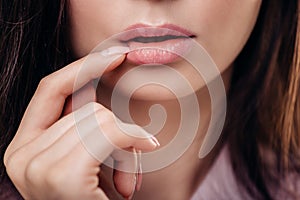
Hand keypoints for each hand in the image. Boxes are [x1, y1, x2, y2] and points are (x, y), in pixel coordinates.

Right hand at [3, 48, 158, 199]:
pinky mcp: (61, 177)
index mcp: (26, 148)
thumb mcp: (87, 160)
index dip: (83, 68)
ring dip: (125, 149)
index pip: (53, 90)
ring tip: (121, 184)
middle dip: (117, 133)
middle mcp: (21, 156)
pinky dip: (129, 148)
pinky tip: (127, 183)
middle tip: (124, 169)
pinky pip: (108, 134)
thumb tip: (97, 98)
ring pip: (101, 120)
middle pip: (87, 110)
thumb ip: (83, 128)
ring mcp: (36, 167)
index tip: (115, 54)